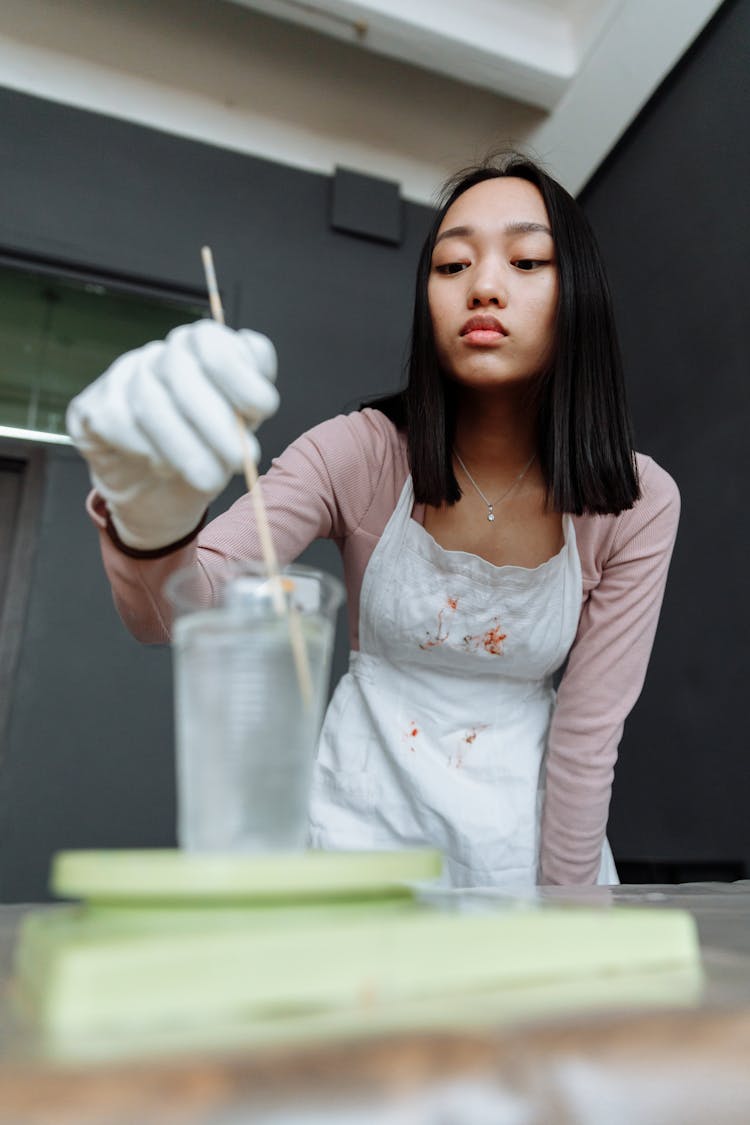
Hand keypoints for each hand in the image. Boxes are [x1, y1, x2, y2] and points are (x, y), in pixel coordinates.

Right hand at [66, 319, 278, 549]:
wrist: (160, 491)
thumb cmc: (206, 451)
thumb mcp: (241, 430)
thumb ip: (250, 409)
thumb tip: (255, 407)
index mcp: (203, 348)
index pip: (216, 342)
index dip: (239, 374)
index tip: (261, 411)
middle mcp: (161, 354)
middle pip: (180, 368)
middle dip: (215, 420)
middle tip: (238, 461)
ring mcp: (123, 376)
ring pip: (148, 399)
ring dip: (184, 446)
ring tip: (207, 478)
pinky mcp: (92, 406)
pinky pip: (117, 423)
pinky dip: (147, 450)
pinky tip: (163, 466)